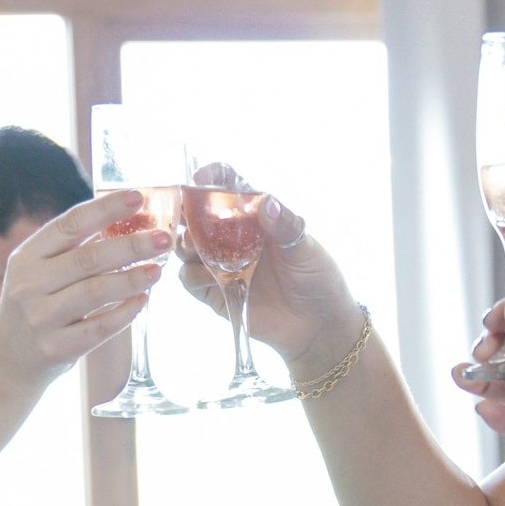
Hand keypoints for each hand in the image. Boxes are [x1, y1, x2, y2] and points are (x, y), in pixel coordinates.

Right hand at [0, 191, 170, 386]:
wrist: (6, 361)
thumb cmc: (33, 307)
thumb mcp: (37, 272)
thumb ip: (70, 250)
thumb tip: (125, 222)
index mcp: (27, 257)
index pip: (69, 225)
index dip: (105, 209)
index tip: (138, 197)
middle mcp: (29, 284)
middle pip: (88, 258)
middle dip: (131, 246)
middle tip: (164, 238)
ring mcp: (41, 318)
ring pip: (95, 291)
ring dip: (132, 279)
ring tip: (158, 270)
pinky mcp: (56, 348)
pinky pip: (99, 327)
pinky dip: (124, 313)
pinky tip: (142, 301)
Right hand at [175, 189, 360, 372]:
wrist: (318, 327)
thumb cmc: (318, 279)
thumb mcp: (306, 249)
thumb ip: (286, 226)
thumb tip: (267, 202)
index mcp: (256, 217)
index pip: (229, 187)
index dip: (212, 177)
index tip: (200, 178)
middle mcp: (234, 237)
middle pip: (198, 216)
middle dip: (187, 213)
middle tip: (187, 217)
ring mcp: (222, 264)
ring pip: (188, 248)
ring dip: (186, 245)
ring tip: (195, 248)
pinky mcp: (216, 292)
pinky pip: (190, 279)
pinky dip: (192, 276)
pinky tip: (209, 278)